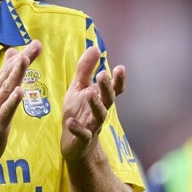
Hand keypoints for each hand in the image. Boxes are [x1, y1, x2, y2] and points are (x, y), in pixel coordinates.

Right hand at [0, 40, 41, 171]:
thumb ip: (5, 83)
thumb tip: (11, 62)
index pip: (9, 71)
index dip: (22, 57)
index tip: (36, 43)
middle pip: (9, 75)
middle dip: (22, 60)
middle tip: (35, 44)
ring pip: (6, 89)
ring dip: (15, 74)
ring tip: (25, 60)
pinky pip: (4, 112)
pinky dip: (11, 101)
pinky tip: (19, 92)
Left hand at [61, 46, 123, 161]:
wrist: (74, 145)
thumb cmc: (78, 113)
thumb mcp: (79, 89)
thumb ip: (85, 69)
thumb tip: (95, 47)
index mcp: (99, 99)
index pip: (113, 89)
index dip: (118, 80)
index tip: (120, 67)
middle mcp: (99, 112)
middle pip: (108, 100)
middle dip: (107, 88)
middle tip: (103, 75)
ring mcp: (92, 126)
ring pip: (99, 116)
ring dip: (96, 105)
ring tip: (91, 94)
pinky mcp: (82, 140)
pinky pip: (83, 135)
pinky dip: (77, 128)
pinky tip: (71, 122)